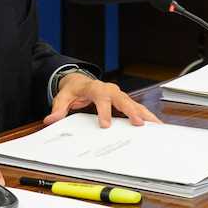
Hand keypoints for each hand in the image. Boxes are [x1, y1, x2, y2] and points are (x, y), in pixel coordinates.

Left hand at [44, 73, 162, 127]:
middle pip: (122, 99)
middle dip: (131, 111)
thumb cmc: (73, 90)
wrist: (80, 81)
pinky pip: (137, 108)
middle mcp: (110, 90)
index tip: (106, 124)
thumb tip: (50, 120)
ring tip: (156, 126)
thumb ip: (58, 108)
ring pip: (134, 103)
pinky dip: (147, 116)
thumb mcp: (63, 97)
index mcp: (95, 88)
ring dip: (145, 114)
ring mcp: (119, 95)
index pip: (101, 98)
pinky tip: (157, 125)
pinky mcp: (124, 101)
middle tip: (138, 123)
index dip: (104, 111)